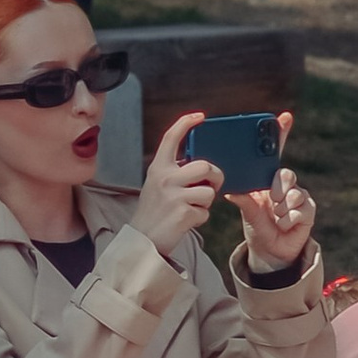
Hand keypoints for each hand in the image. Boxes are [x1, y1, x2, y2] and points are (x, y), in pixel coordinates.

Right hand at [133, 112, 222, 261]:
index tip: (200, 116)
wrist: (142, 240)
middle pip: (205, 166)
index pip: (171, 138)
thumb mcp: (158, 185)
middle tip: (211, 186)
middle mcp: (164, 178)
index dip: (186, 123)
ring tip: (191, 208)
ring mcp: (173, 196)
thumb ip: (175, 172)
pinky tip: (185, 221)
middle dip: (215, 177)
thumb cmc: (155, 211)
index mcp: (158, 168)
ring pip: (209, 192)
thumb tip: (204, 166)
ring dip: (206, 203)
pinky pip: (206, 212)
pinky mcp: (182, 213)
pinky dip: (200, 218)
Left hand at [232, 115, 314, 273]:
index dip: (280, 134)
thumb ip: (243, 199)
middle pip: (286, 173)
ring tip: (275, 217)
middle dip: (277, 188)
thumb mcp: (247, 212)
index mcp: (267, 179)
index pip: (275, 153)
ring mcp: (298, 196)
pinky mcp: (308, 210)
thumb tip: (229, 189)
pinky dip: (289, 219)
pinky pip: (301, 209)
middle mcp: (284, 185)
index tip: (284, 116)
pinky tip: (284, 225)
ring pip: (294, 192)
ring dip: (281, 208)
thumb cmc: (257, 226)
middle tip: (270, 200)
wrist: (270, 250)